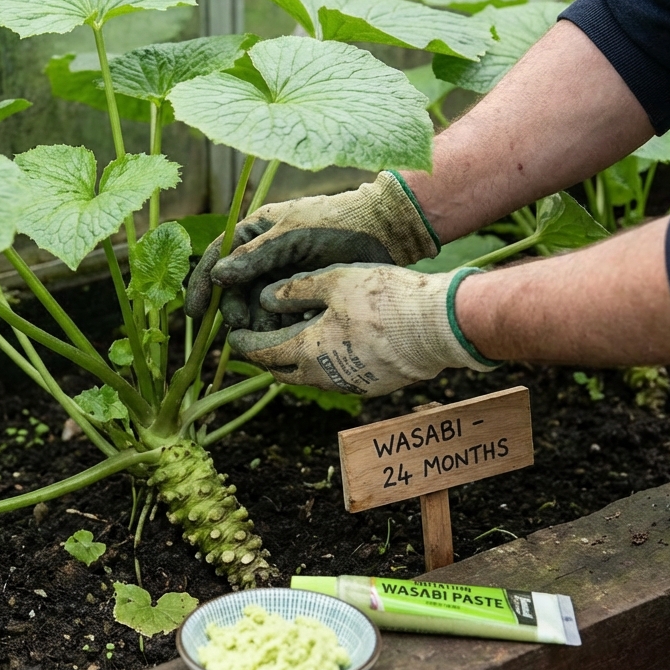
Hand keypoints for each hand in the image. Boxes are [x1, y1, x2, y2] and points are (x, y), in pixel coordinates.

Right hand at [184, 171, 439, 322]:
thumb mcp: (292, 236)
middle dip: (237, 312)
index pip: (216, 260)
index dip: (202, 287)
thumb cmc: (335, 223)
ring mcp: (280, 277)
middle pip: (235, 291)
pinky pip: (280, 316)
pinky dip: (280, 326)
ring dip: (260, 323)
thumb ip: (255, 258)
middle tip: (244, 330)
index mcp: (253, 233)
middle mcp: (262, 257)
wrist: (381, 231)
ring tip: (273, 332)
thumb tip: (219, 277)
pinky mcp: (299, 295)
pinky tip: (290, 332)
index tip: (195, 314)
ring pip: (257, 308)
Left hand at [226, 264, 498, 395]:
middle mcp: (321, 376)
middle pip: (279, 370)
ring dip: (293, 359)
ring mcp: (347, 385)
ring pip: (307, 376)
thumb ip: (294, 290)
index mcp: (306, 351)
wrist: (437, 328)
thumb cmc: (384, 300)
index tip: (233, 332)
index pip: (260, 352)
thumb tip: (264, 298)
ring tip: (291, 337)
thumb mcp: (334, 282)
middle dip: (264, 355)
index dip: (242, 341)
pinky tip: (328, 343)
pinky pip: (333, 376)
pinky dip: (321, 362)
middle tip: (256, 338)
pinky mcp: (369, 387)